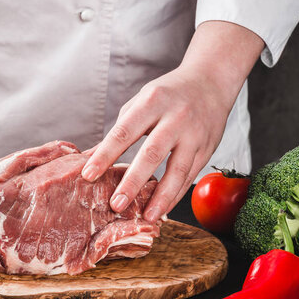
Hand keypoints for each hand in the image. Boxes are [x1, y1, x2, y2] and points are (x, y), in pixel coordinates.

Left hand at [83, 21, 263, 222]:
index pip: (124, 132)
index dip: (105, 155)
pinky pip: (190, 176)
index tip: (88, 174)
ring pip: (177, 170)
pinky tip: (162, 208)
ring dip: (160, 197)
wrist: (210, 82)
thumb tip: (90, 157)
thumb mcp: (140, 103)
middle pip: (151, 154)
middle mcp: (175, 117)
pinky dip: (175, 195)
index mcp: (152, 102)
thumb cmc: (167, 94)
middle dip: (132, 182)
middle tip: (116, 205)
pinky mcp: (207, 149)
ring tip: (145, 216)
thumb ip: (118, 130)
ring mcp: (194, 134)